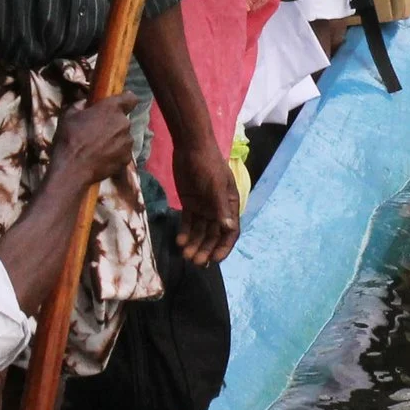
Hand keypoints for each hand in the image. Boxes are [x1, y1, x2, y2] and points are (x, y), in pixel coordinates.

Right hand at [48, 97, 137, 195]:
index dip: (126, 100)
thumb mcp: (69, 115)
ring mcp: (127, 142)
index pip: (131, 98)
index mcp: (112, 108)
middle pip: (123, 120)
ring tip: (99, 147)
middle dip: (113, 124)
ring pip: (124, 137)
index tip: (118, 105)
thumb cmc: (69, 139)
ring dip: (115, 139)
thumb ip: (81, 105)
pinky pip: (123, 152)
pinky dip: (115, 154)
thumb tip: (86, 103)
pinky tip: (102, 158)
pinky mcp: (127, 158)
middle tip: (98, 131)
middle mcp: (124, 123)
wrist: (72, 169)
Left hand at [169, 129, 240, 265]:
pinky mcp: (190, 204)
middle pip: (214, 235)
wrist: (190, 147)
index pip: (230, 232)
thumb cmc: (208, 164)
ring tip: (185, 255)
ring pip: (201, 232)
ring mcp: (204, 207)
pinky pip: (188, 223)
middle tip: (195, 262)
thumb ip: (221, 207)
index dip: (224, 247)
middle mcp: (218, 209)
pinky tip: (179, 242)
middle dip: (206, 249)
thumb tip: (228, 228)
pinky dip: (185, 233)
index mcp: (230, 205)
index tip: (214, 260)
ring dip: (195, 244)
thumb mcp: (215, 186)